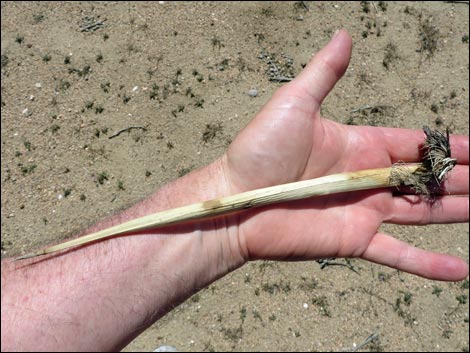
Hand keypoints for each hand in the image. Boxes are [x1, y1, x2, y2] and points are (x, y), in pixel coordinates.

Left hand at [223, 30, 468, 280]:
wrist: (235, 202)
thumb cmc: (259, 152)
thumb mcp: (294, 103)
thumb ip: (324, 73)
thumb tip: (343, 35)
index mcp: (359, 145)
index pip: (415, 143)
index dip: (448, 146)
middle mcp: (367, 179)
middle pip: (426, 178)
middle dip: (461, 179)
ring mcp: (363, 211)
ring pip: (422, 213)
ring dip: (456, 213)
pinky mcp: (354, 240)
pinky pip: (399, 254)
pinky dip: (428, 264)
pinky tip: (458, 271)